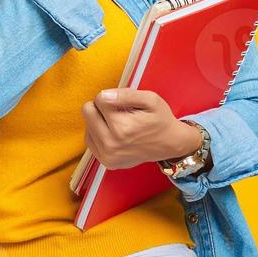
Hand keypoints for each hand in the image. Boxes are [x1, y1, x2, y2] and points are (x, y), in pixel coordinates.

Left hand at [80, 87, 200, 169]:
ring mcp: (108, 156)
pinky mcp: (106, 162)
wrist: (170, 144)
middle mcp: (111, 144)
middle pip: (87, 111)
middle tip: (119, 112)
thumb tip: (103, 95)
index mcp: (122, 127)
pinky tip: (113, 132)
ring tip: (118, 124)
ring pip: (87, 125)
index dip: (111, 97)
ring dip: (99, 121)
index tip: (124, 104)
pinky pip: (89, 140)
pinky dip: (98, 133)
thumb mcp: (150, 99)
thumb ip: (126, 94)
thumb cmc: (160, 120)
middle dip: (101, 107)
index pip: (99, 99)